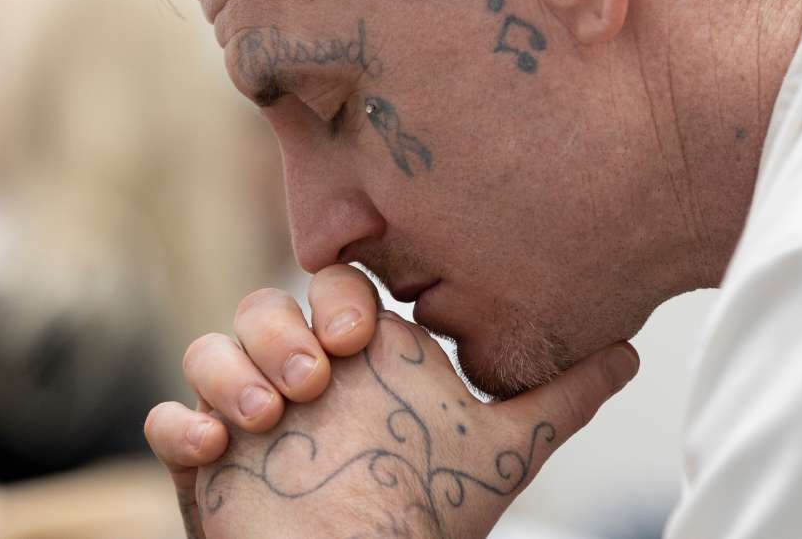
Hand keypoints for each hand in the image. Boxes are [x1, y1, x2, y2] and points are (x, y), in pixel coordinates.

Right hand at [194, 314, 639, 538]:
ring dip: (231, 371)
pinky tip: (214, 450)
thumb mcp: (504, 451)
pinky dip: (180, 423)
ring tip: (268, 418)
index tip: (357, 335)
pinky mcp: (207, 459)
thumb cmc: (437, 515)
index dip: (334, 294)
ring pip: (211, 348)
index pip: (332, 286)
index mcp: (361, 360)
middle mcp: (305, 376)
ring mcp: (251, 414)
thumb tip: (631, 352)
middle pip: (263, 307)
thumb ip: (561, 399)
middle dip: (278, 331)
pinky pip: (169, 419)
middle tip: (314, 381)